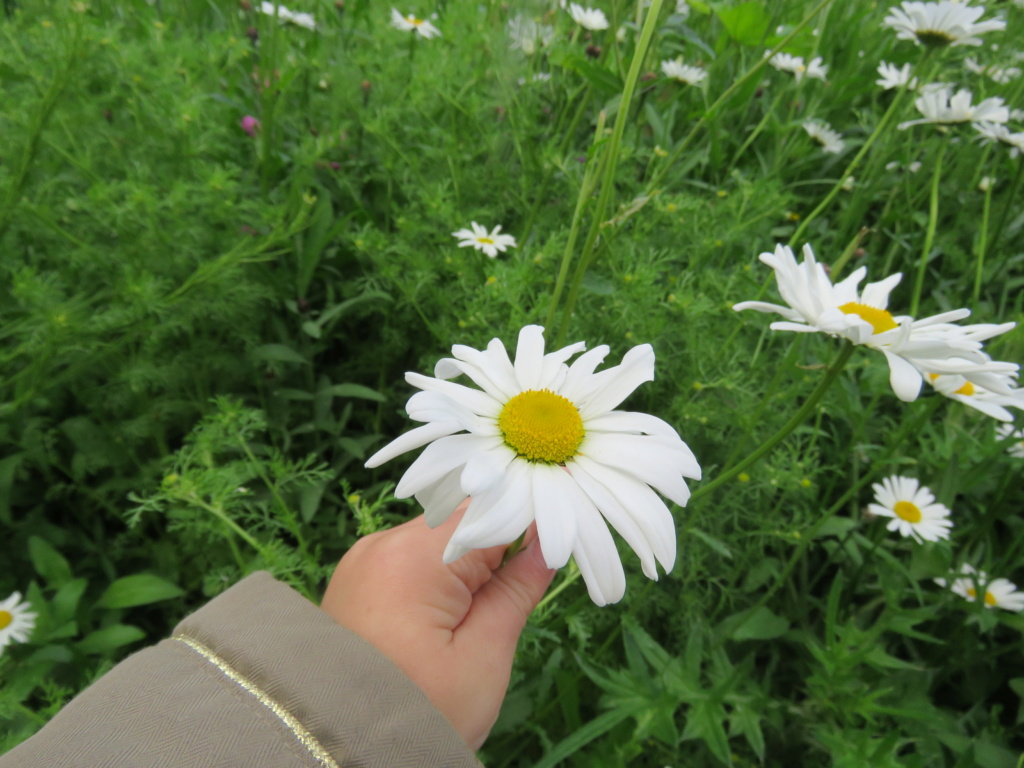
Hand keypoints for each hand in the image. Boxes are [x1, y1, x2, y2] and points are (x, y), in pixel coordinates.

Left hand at [321, 501, 555, 749]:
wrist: (337, 752)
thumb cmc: (417, 714)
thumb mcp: (484, 657)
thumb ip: (518, 589)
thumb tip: (546, 542)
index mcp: (414, 556)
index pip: (487, 510)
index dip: (528, 523)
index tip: (558, 544)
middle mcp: (381, 544)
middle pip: (460, 523)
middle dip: (495, 552)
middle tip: (517, 598)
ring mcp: (363, 562)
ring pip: (436, 544)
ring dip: (466, 569)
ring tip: (476, 622)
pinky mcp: (356, 583)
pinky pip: (409, 564)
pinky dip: (437, 581)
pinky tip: (447, 621)